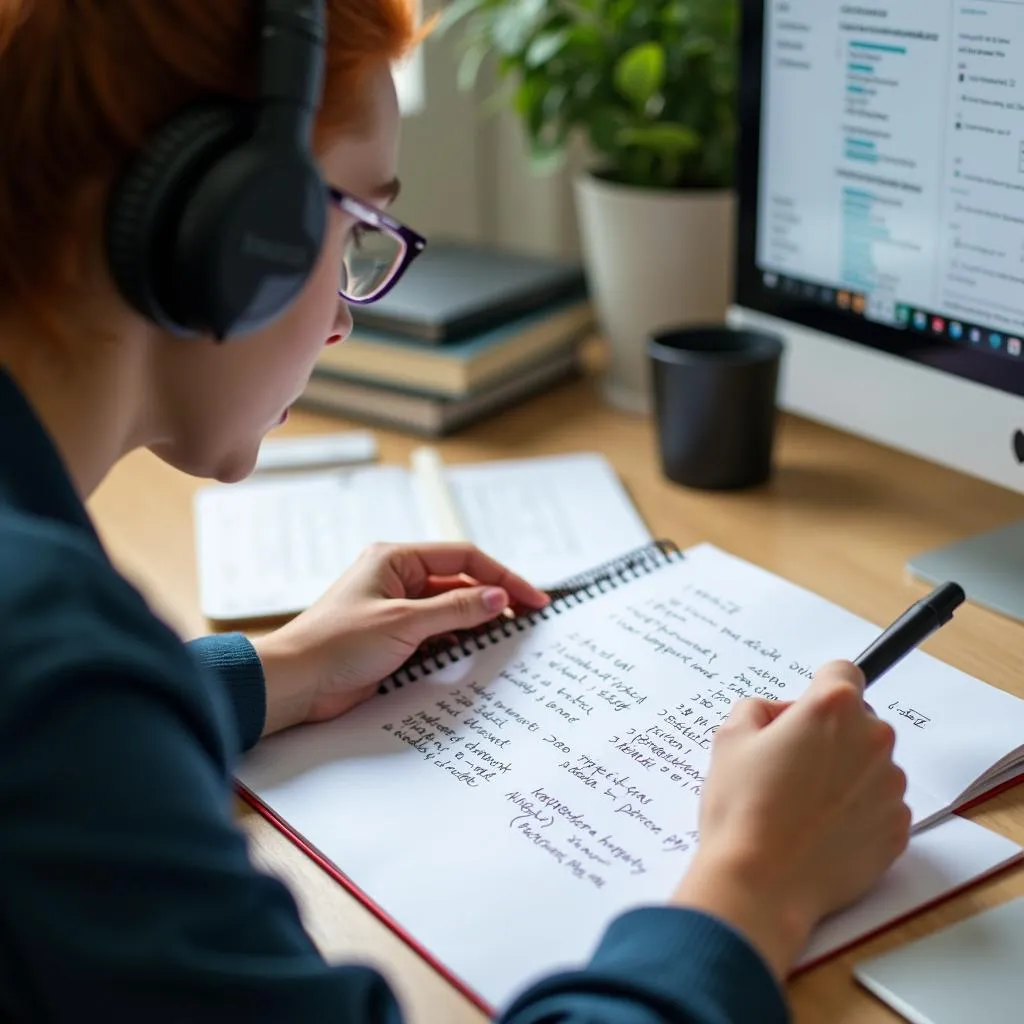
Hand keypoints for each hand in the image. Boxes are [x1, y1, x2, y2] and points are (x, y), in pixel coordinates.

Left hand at [252, 542, 548, 735]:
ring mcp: (398, 610)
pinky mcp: (395, 639)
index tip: (533, 599)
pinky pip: (437, 636)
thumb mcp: (404, 622)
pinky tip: (476, 655)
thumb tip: (499, 597)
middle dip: (494, 601)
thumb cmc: (337, 643)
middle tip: (528, 621)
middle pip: (461, 584)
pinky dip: (457, 644)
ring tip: (509, 640)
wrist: (295, 683)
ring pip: (452, 612)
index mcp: (396, 559)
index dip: (502, 577)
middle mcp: (399, 579)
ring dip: (477, 624)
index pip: (464, 558)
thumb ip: (456, 609)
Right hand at [672, 660, 910, 979]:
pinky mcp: (898, 829)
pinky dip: (856, 812)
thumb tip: (779, 716)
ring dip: (844, 773)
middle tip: (787, 765)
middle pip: (857, 720)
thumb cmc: (741, 808)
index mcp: (832, 708)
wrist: (762, 885)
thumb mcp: (729, 739)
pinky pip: (879, 805)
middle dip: (828, 734)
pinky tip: (819, 830)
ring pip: (869, 764)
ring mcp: (890, 787)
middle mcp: (872, 740)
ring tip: (800, 805)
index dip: (816, 690)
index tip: (801, 714)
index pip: (841, 671)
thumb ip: (757, 709)